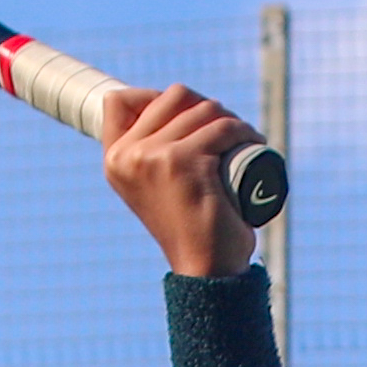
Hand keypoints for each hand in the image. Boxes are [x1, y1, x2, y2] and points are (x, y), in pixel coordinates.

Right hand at [101, 84, 262, 278]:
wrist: (205, 269)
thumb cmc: (187, 227)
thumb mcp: (151, 185)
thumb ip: (144, 155)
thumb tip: (160, 104)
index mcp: (114, 159)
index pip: (120, 100)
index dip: (154, 98)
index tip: (184, 118)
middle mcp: (127, 155)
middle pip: (172, 97)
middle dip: (203, 105)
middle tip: (225, 131)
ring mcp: (155, 157)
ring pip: (203, 109)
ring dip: (230, 118)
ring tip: (243, 140)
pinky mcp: (186, 163)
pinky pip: (223, 128)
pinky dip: (244, 131)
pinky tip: (252, 141)